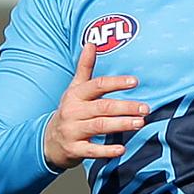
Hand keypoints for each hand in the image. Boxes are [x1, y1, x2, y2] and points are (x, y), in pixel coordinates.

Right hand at [44, 43, 148, 169]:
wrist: (48, 141)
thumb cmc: (70, 111)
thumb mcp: (75, 89)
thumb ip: (85, 67)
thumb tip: (91, 42)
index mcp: (76, 95)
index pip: (97, 85)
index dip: (116, 83)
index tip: (135, 81)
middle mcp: (73, 111)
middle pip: (102, 107)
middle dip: (125, 106)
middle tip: (145, 108)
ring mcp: (73, 131)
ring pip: (99, 126)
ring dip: (121, 124)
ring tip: (140, 123)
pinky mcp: (74, 149)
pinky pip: (91, 151)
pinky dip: (106, 150)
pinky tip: (121, 149)